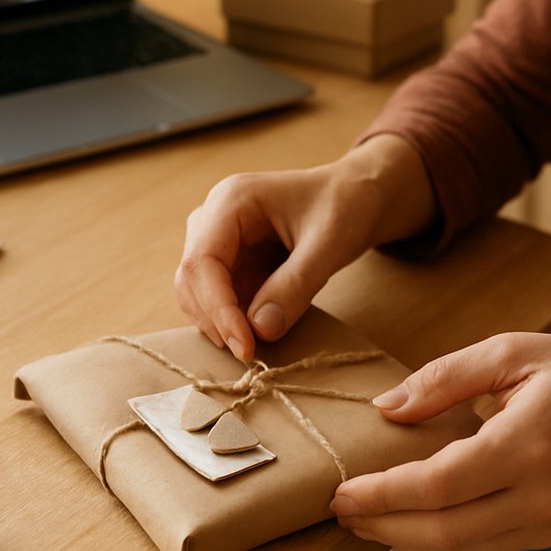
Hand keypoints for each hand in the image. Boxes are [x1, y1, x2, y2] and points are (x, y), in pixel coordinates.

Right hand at [174, 136, 435, 360]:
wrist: (359, 196)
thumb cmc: (346, 207)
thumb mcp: (329, 245)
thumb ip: (295, 286)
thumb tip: (260, 331)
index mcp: (231, 200)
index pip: (202, 262)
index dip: (218, 309)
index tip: (245, 347)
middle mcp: (214, 217)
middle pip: (191, 278)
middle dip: (216, 320)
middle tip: (250, 354)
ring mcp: (219, 239)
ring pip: (198, 292)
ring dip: (220, 323)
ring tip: (254, 346)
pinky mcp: (230, 259)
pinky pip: (217, 297)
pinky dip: (231, 320)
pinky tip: (256, 333)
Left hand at [329, 333, 550, 550]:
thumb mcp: (515, 350)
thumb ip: (447, 377)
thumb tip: (387, 408)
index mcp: (530, 442)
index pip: (440, 485)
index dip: (383, 494)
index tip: (341, 489)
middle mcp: (540, 494)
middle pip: (443, 531)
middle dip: (381, 525)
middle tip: (338, 507)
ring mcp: (547, 522)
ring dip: (401, 541)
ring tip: (361, 518)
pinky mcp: (547, 534)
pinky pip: (479, 550)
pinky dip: (435, 541)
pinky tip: (406, 521)